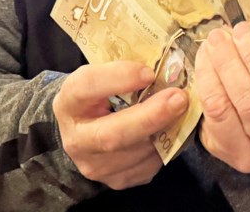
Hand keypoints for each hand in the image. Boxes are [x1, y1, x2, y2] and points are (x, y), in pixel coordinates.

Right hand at [53, 61, 188, 188]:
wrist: (87, 128)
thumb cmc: (100, 94)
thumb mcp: (103, 76)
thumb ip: (126, 72)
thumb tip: (166, 68)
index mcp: (69, 102)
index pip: (86, 87)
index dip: (118, 78)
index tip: (148, 72)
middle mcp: (76, 139)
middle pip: (112, 135)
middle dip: (150, 117)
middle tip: (179, 99)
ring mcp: (94, 166)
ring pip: (136, 152)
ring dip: (164, 131)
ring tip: (180, 111)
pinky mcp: (115, 181)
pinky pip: (148, 166)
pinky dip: (165, 147)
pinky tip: (170, 130)